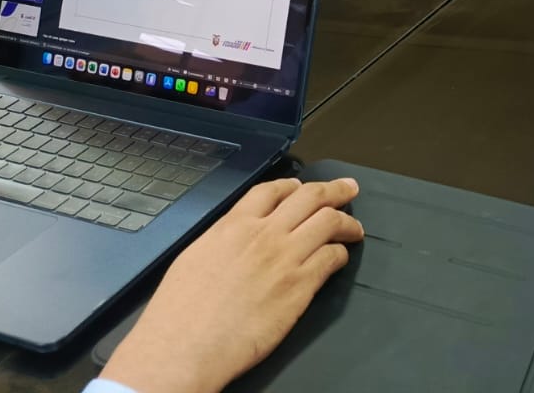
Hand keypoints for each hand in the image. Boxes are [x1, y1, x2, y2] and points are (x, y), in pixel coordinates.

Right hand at [101, 177, 363, 392]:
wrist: (184, 347)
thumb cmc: (179, 311)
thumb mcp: (195, 256)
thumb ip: (224, 238)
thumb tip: (237, 234)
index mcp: (234, 225)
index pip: (273, 190)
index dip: (294, 185)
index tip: (304, 187)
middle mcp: (265, 235)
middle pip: (310, 197)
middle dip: (335, 189)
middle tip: (349, 189)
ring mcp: (286, 258)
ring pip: (329, 223)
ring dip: (347, 222)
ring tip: (355, 228)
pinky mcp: (300, 287)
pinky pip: (331, 258)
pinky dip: (340, 253)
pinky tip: (340, 258)